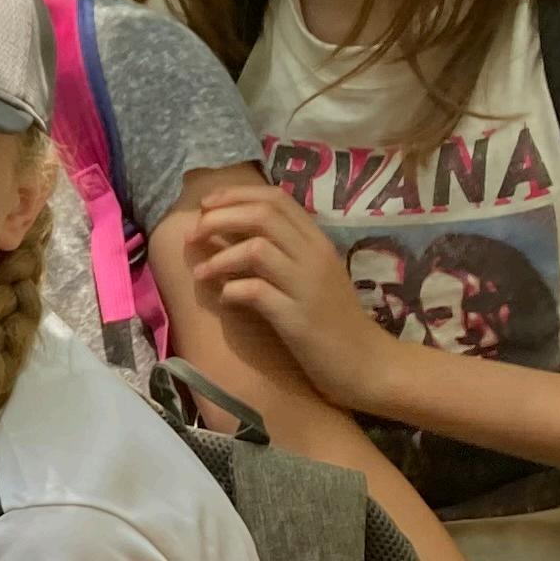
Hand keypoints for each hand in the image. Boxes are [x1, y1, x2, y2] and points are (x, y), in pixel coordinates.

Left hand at [181, 187, 404, 413]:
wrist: (367, 364)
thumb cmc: (333, 321)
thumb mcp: (310, 277)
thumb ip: (282, 252)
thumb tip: (232, 235)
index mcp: (318, 241)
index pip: (275, 198)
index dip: (235, 196)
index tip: (206, 205)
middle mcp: (314, 256)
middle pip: (261, 215)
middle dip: (218, 218)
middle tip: (192, 236)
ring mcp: (307, 286)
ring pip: (256, 248)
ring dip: (219, 257)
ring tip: (201, 272)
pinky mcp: (298, 319)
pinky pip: (256, 292)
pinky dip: (231, 291)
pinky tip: (225, 299)